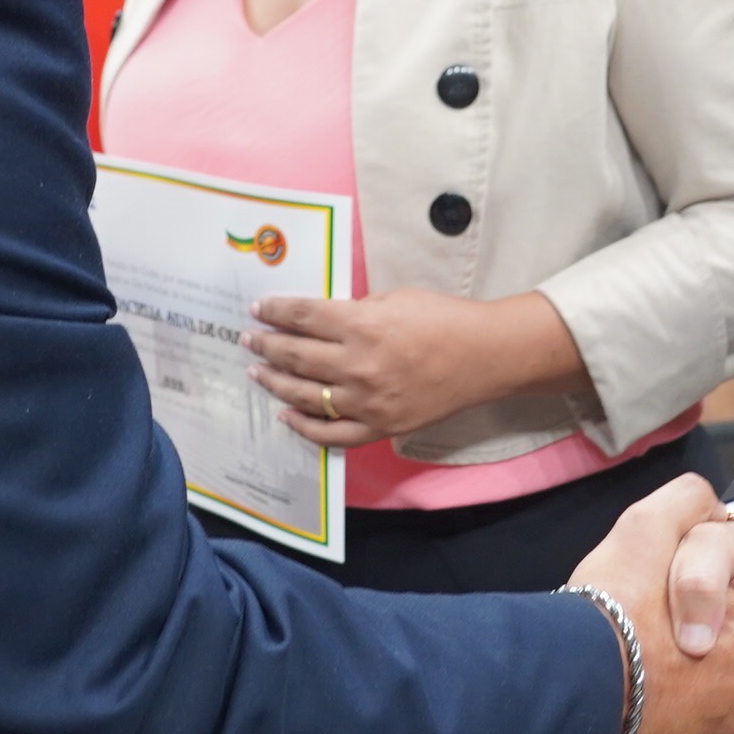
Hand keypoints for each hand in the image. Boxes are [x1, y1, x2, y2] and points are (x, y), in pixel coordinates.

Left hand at [245, 289, 589, 448]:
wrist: (484, 357)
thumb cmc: (443, 319)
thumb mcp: (394, 298)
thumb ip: (355, 310)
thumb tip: (321, 320)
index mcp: (362, 326)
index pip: (303, 317)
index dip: (276, 312)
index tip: (258, 310)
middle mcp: (358, 365)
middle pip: (296, 355)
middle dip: (266, 345)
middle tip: (249, 339)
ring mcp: (367, 401)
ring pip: (306, 396)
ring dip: (275, 382)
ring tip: (257, 373)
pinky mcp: (380, 427)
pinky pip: (332, 434)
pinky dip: (304, 427)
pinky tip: (287, 415)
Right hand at [568, 472, 733, 733]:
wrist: (571, 682)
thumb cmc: (613, 606)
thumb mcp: (648, 526)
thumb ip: (687, 503)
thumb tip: (708, 502)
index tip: (714, 610)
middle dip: (731, 656)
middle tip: (680, 638)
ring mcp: (723, 726)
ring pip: (725, 706)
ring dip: (701, 693)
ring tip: (653, 672)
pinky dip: (675, 731)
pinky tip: (644, 710)